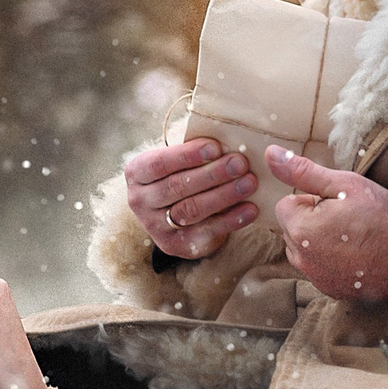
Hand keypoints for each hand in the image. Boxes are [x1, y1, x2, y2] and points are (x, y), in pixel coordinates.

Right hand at [125, 140, 259, 260]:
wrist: (174, 215)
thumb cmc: (181, 176)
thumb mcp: (177, 162)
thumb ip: (194, 154)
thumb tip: (230, 143)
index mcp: (137, 173)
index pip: (160, 164)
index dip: (187, 155)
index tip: (215, 147)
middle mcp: (140, 201)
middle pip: (177, 187)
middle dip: (212, 174)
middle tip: (240, 163)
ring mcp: (155, 226)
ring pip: (191, 210)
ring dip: (224, 196)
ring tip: (249, 183)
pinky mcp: (175, 245)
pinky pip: (206, 231)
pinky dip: (231, 220)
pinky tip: (250, 209)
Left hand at [268, 147, 387, 302]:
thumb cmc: (382, 215)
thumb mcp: (343, 184)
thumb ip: (302, 171)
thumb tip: (270, 154)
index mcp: (300, 230)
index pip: (287, 205)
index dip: (312, 200)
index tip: (338, 204)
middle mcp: (302, 259)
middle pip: (293, 228)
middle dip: (313, 220)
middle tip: (348, 219)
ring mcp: (317, 278)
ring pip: (305, 250)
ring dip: (320, 242)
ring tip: (354, 236)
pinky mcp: (332, 291)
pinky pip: (320, 269)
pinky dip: (332, 261)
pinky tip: (358, 255)